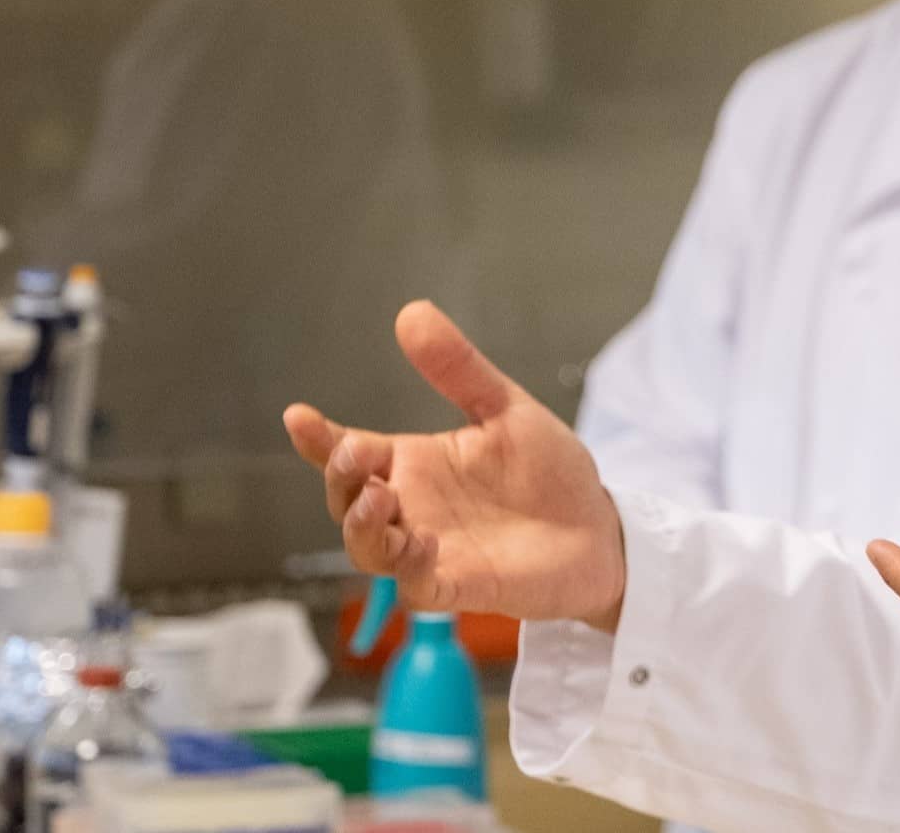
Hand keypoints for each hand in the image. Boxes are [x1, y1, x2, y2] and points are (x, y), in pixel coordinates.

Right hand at [283, 301, 627, 629]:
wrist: (601, 529)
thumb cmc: (551, 473)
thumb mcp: (508, 410)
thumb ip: (460, 370)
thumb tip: (413, 313)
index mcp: (415, 463)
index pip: (352, 451)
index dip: (319, 439)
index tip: (298, 416)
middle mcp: (413, 506)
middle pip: (347, 499)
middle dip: (340, 479)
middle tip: (357, 455)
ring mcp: (430, 550)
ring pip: (367, 548)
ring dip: (361, 525)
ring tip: (381, 496)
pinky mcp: (457, 586)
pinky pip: (414, 586)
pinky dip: (409, 566)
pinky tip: (424, 542)